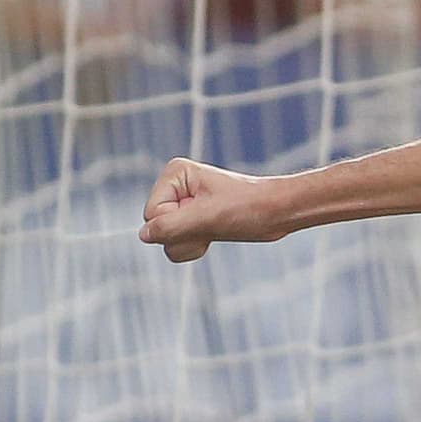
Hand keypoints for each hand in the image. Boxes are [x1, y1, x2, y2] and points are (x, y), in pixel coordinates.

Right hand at [140, 158, 282, 263]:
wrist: (277, 212)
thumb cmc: (248, 207)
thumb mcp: (207, 218)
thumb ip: (171, 226)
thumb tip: (143, 235)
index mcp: (174, 174)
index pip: (151, 214)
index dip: (176, 223)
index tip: (204, 214)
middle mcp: (175, 187)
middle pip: (156, 228)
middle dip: (183, 235)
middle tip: (211, 223)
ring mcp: (182, 204)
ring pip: (166, 240)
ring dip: (190, 243)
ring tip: (215, 228)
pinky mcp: (191, 219)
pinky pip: (177, 244)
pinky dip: (194, 247)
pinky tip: (213, 235)